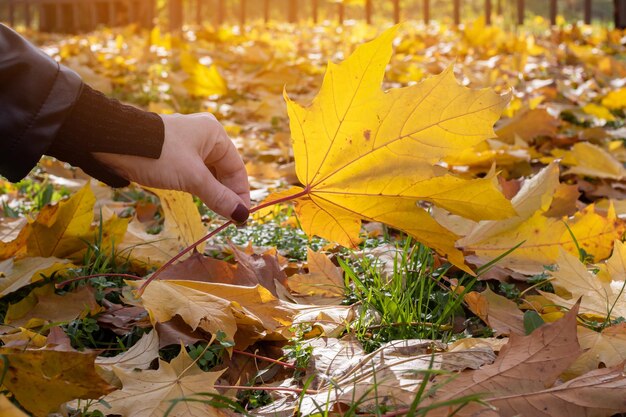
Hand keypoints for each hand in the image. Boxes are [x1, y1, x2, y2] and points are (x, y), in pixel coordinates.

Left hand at [93, 113, 249, 221]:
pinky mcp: (172, 155)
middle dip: (227, 195)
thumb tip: (242, 216)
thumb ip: (218, 197)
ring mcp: (187, 146)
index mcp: (214, 134)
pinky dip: (198, 189)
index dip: (241, 193)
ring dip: (212, 194)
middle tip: (230, 220)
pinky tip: (200, 202)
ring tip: (216, 215)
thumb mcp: (192, 178)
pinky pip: (193, 174)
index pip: (236, 168)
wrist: (112, 142)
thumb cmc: (158, 154)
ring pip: (208, 174)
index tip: (242, 217)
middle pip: (223, 171)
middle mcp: (204, 137)